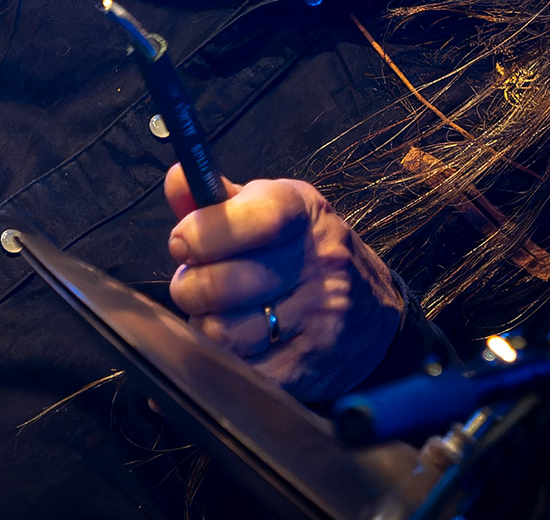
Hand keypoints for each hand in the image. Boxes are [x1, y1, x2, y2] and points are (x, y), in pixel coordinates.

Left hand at [164, 164, 402, 402]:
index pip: (247, 219)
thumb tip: (176, 179)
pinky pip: (237, 371)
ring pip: (221, 333)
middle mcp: (317, 264)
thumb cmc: (306, 253)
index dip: (201, 233)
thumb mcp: (272, 210)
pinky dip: (223, 361)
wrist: (373, 313)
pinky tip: (238, 345)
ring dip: (205, 327)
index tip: (183, 243)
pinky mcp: (307, 367)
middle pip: (218, 284)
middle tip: (195, 286)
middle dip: (189, 287)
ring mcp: (317, 319)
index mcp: (303, 214)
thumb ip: (218, 198)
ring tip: (220, 315)